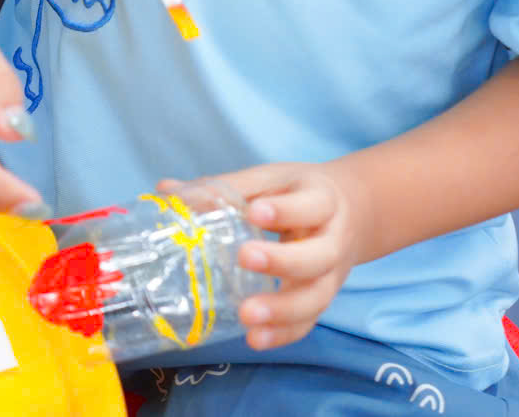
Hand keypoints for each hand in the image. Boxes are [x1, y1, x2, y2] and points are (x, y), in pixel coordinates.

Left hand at [164, 161, 362, 351]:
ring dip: (282, 310)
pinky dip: (283, 334)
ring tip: (247, 316)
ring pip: (315, 297)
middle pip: (316, 256)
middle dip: (282, 260)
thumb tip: (166, 191)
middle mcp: (333, 240)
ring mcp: (331, 276)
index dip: (284, 210)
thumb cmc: (298, 194)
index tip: (255, 212)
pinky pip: (308, 323)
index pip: (308, 205)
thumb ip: (226, 187)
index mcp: (321, 200)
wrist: (352, 213)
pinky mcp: (321, 299)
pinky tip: (255, 339)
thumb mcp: (272, 180)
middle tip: (245, 258)